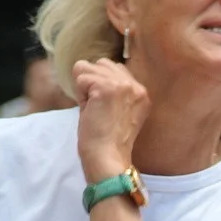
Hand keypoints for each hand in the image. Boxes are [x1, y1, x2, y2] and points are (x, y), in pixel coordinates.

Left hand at [73, 58, 150, 181]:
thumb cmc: (106, 141)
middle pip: (102, 63)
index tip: (104, 108)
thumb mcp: (117, 111)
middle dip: (92, 82)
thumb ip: (111, 90)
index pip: (116, 69)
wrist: (107, 158)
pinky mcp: (107, 88)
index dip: (101, 84)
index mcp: (141, 93)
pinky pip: (81, 78)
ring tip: (93, 109)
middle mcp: (136, 86)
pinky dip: (79, 95)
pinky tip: (89, 111)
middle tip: (97, 109)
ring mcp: (123, 85)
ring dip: (85, 88)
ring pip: (89, 68)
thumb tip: (85, 69)